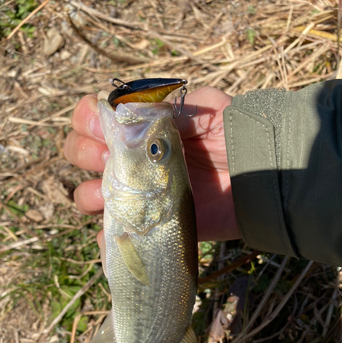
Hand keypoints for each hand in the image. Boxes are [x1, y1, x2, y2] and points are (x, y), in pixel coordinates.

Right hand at [63, 86, 239, 242]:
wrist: (258, 180)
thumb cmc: (233, 139)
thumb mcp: (205, 108)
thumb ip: (167, 107)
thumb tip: (129, 116)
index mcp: (141, 130)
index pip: (97, 121)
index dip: (88, 121)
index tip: (100, 126)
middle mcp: (134, 161)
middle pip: (84, 155)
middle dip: (83, 152)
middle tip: (106, 158)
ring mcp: (139, 195)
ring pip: (91, 194)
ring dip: (89, 193)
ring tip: (107, 195)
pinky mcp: (150, 224)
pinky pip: (115, 234)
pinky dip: (106, 235)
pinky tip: (113, 230)